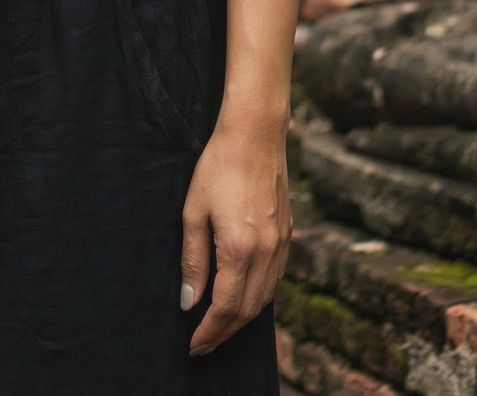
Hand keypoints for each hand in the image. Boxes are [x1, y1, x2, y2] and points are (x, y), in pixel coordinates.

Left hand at [180, 120, 291, 355]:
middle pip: (248, 310)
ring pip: (265, 297)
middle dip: (225, 332)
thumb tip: (189, 300)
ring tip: (220, 325)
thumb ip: (193, 259)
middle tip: (204, 343)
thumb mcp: (194, 211)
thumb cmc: (219, 166)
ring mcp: (281, 244)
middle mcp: (267, 252)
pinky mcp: (287, 233)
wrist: (255, 133)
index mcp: (240, 249)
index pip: (226, 307)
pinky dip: (259, 295)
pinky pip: (275, 278)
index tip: (194, 344)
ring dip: (243, 317)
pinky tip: (243, 294)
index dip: (210, 330)